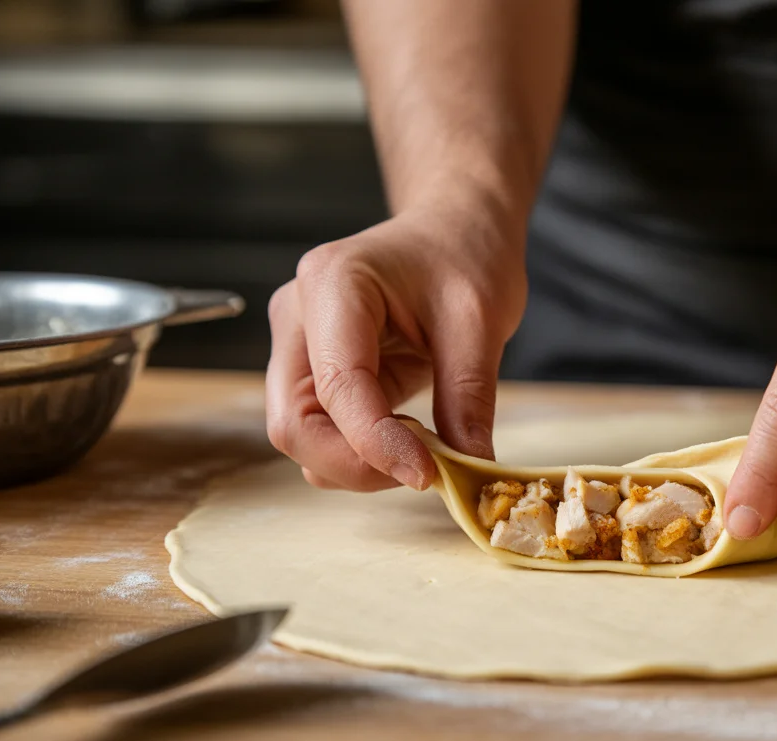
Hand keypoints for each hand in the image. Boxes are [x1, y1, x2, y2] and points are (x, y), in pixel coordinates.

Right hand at [266, 202, 526, 490]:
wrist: (453, 228)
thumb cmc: (464, 255)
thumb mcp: (482, 320)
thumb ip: (469, 395)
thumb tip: (469, 466)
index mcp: (333, 283)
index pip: (336, 385)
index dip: (375, 443)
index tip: (428, 475)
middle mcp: (298, 314)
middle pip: (294, 422)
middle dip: (355, 463)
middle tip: (423, 471)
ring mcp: (298, 344)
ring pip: (300, 435)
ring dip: (356, 463)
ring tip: (421, 448)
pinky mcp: (311, 370)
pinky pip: (321, 431)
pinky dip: (360, 452)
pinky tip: (407, 436)